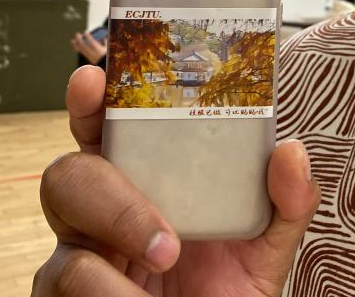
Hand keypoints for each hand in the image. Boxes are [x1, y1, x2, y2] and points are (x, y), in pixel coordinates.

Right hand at [32, 66, 318, 295]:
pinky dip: (113, 296)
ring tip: (166, 270)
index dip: (91, 101)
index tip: (93, 80)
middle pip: (69, 176)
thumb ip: (286, 201)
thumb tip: (290, 152)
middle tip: (167, 242)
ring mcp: (77, 259)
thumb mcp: (267, 245)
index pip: (106, 128)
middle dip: (110, 197)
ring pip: (64, 246)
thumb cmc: (228, 289)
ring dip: (120, 263)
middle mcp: (100, 212)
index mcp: (144, 178)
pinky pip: (66, 287)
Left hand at [70, 32, 107, 64]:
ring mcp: (89, 56)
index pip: (91, 41)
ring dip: (76, 44)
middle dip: (79, 39)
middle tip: (77, 34)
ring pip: (81, 49)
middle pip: (84, 45)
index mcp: (98, 49)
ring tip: (72, 41)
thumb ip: (105, 42)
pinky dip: (78, 48)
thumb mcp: (108, 49)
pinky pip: (82, 52)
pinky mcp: (88, 58)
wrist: (106, 66)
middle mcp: (92, 52)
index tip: (86, 31)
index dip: (88, 36)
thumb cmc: (108, 56)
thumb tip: (104, 37)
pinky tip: (75, 46)